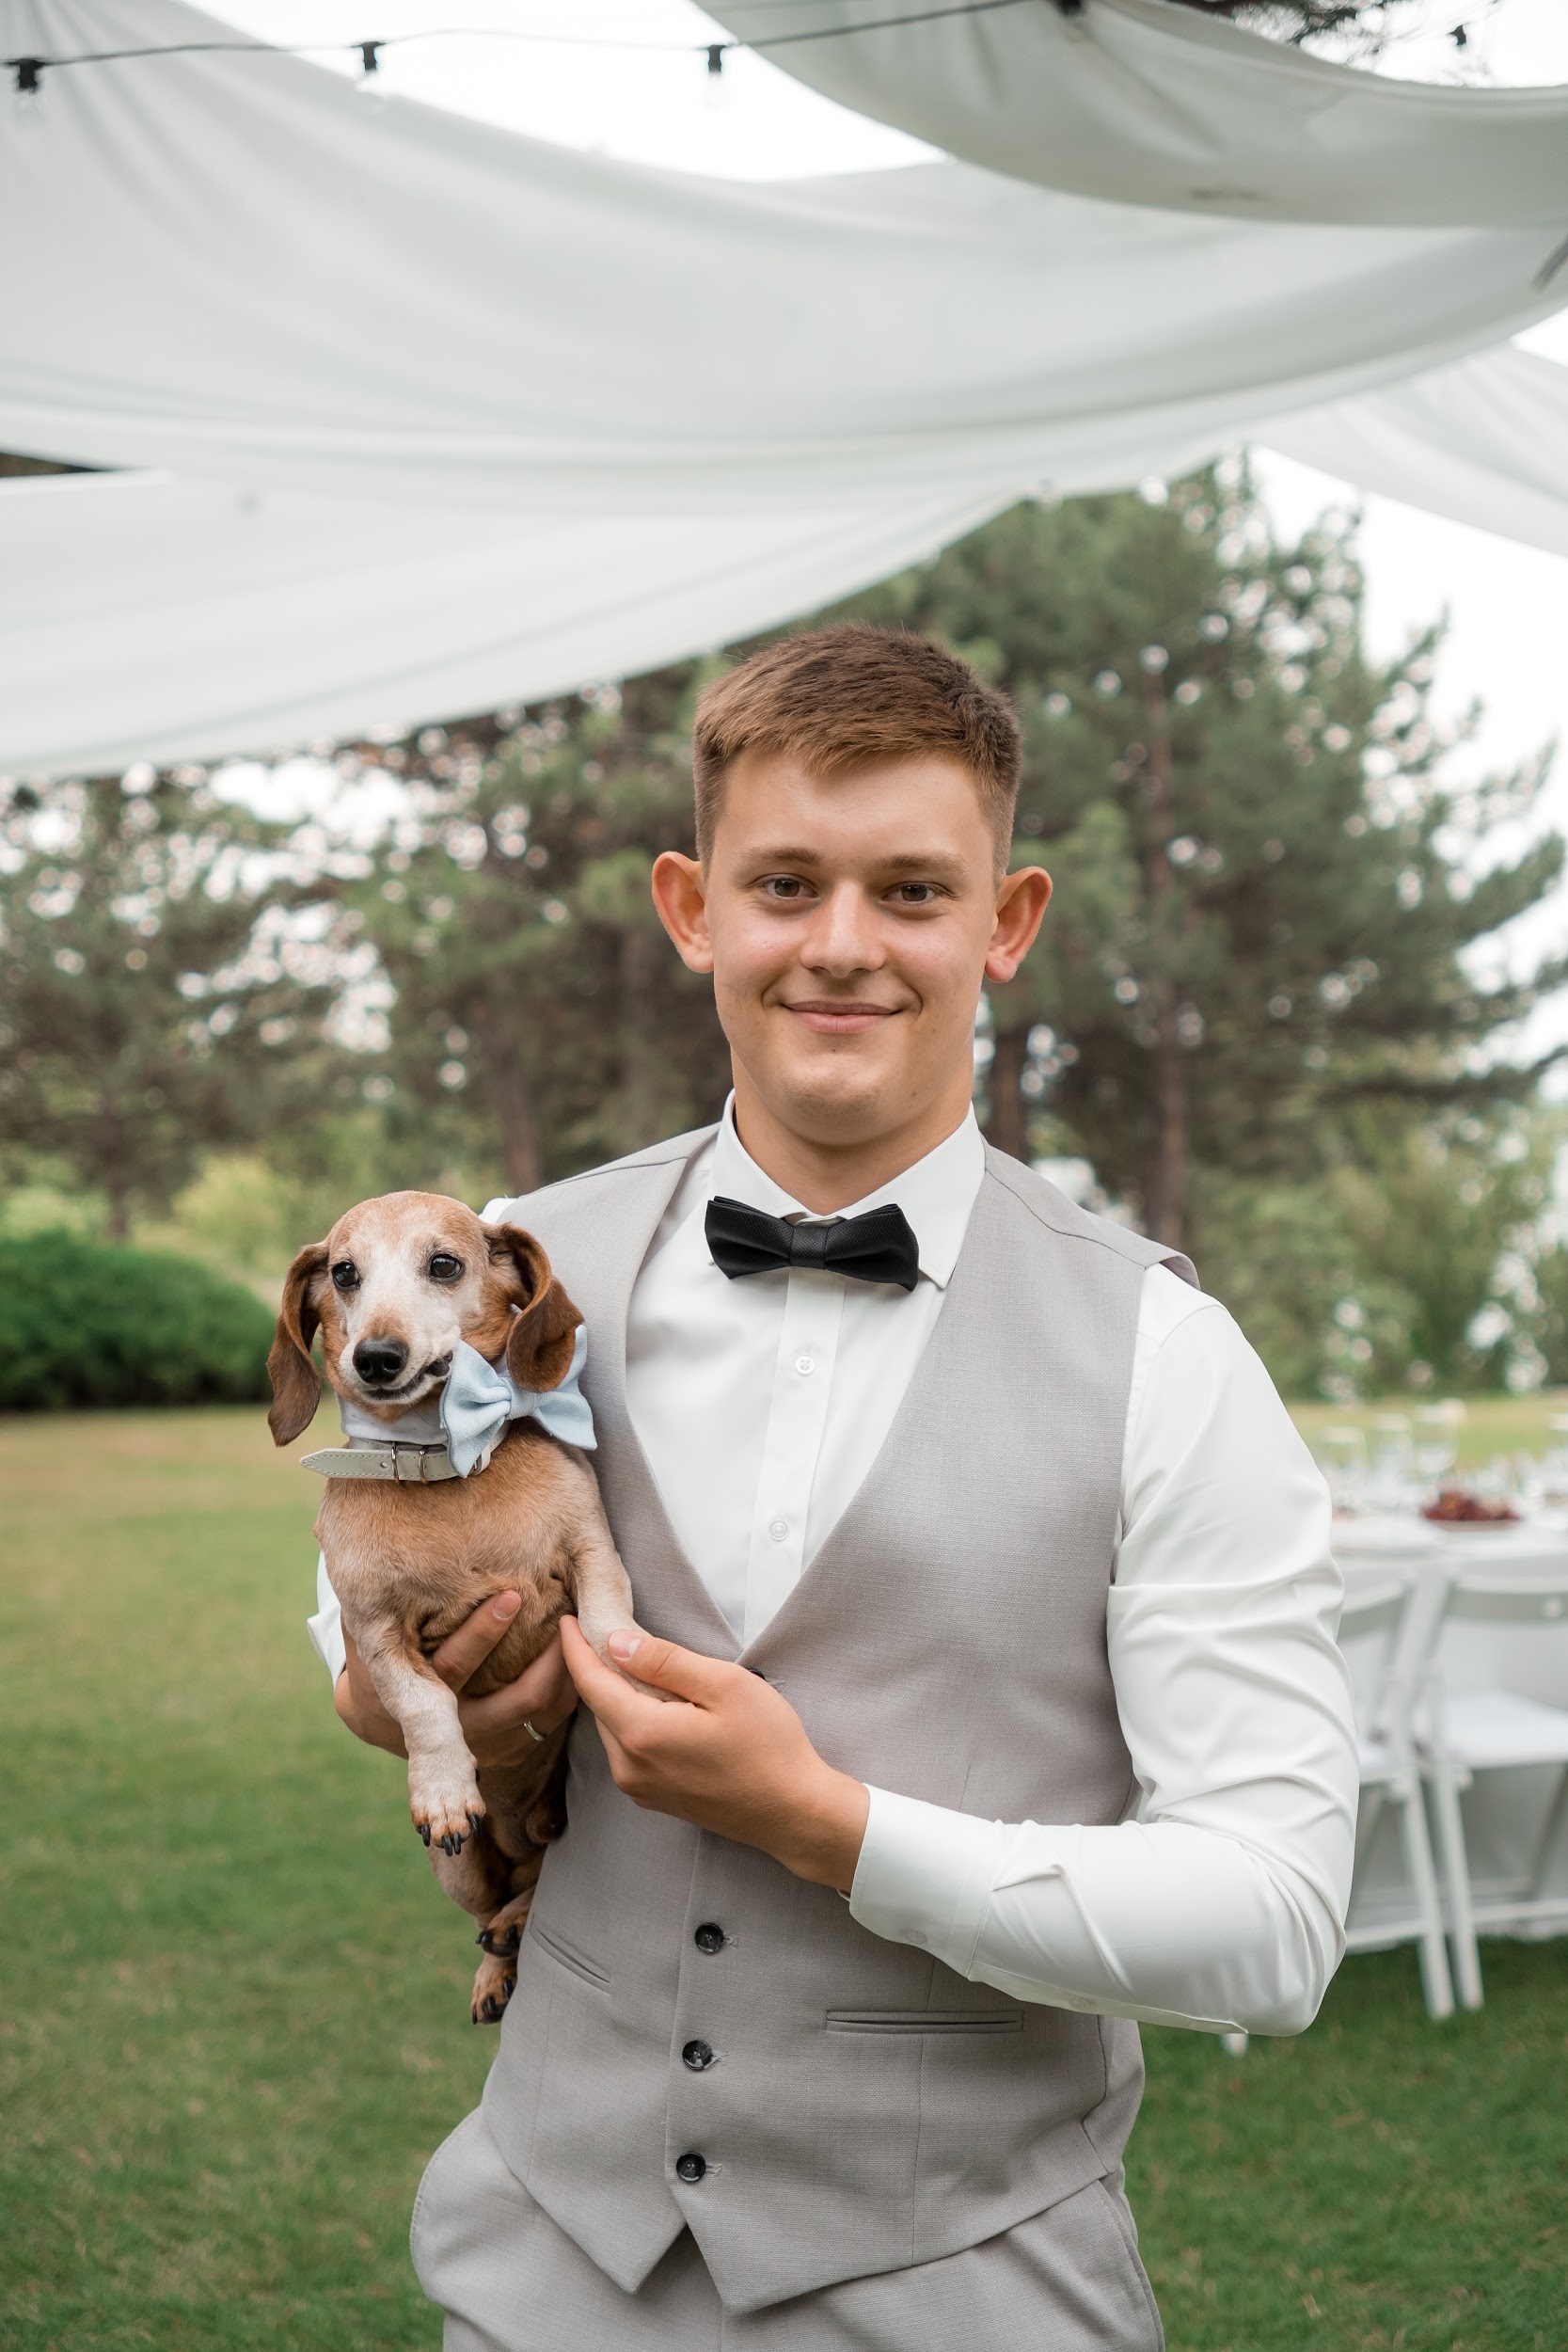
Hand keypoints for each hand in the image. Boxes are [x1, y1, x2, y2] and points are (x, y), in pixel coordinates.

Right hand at [334, 1591, 577, 1767]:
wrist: (385, 1718)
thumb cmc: (379, 1651)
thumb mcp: (366, 1629)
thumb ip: (370, 1595)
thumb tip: (338, 1531)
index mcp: (417, 1691)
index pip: (454, 1665)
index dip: (483, 1633)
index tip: (511, 1596)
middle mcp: (459, 1721)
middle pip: (515, 1699)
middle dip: (547, 1659)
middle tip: (571, 1613)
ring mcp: (491, 1736)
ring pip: (543, 1711)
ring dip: (568, 1670)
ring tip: (585, 1623)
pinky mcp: (515, 1741)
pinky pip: (555, 1716)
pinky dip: (573, 1683)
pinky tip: (584, 1643)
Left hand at [559, 1616, 868, 1889]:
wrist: (794, 1812)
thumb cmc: (769, 1746)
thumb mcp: (723, 1685)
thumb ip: (664, 1661)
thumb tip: (616, 1643)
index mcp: (641, 1733)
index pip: (590, 1682)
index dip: (575, 1647)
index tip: (565, 1619)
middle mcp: (629, 1766)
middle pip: (599, 1705)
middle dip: (596, 1668)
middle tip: (603, 1630)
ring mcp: (639, 1788)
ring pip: (613, 1727)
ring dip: (617, 1695)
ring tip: (634, 1663)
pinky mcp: (654, 1799)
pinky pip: (628, 1749)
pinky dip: (631, 1720)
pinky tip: (657, 1704)